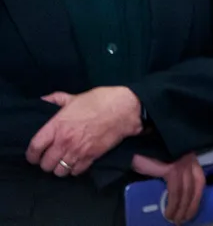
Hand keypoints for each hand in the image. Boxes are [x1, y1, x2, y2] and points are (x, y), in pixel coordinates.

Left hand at [27, 86, 142, 176]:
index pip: (34, 149)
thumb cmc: (99, 100)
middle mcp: (64, 142)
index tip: (34, 156)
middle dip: (46, 163)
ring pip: (59, 171)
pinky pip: (76, 172)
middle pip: (45, 164)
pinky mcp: (91, 157)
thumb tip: (42, 100)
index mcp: (57, 126)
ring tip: (63, 162)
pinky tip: (76, 163)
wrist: (124, 108)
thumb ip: (56, 100)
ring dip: (60, 168)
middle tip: (51, 158)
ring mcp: (77, 151)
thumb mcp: (75, 97)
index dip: (31, 156)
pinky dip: (74, 170)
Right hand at [132, 152, 205, 224]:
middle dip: (191, 206)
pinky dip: (173, 204)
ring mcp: (183, 164)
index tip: (192, 209)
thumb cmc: (151, 151)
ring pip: (187, 191)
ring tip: (174, 220)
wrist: (143, 140)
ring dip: (181, 208)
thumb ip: (172, 173)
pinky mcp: (172, 169)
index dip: (197, 197)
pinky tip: (168, 212)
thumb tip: (173, 191)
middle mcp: (190, 161)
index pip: (199, 180)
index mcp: (190, 159)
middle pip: (196, 187)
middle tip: (183, 220)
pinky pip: (176, 191)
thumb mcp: (166, 162)